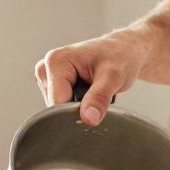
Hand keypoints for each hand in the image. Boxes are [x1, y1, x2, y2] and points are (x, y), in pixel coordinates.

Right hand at [34, 30, 150, 125]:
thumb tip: (88, 119)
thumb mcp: (114, 76)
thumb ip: (99, 97)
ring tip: (93, 90)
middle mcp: (46, 67)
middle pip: (56, 107)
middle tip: (97, 94)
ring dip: (78, 106)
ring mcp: (47, 76)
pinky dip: (76, 104)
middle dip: (77, 108)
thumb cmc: (120, 56)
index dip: (76, 112)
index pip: (57, 103)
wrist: (124, 50)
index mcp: (56, 61)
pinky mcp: (52, 83)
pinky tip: (87, 92)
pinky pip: (61, 105)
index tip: (95, 108)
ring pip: (58, 108)